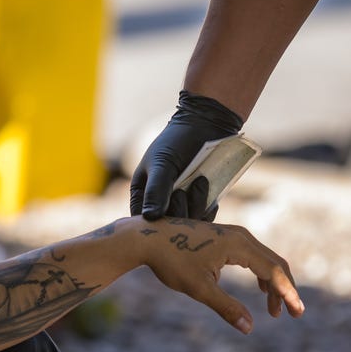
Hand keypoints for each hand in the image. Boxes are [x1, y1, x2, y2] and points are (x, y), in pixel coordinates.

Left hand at [128, 216, 302, 334]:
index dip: (288, 293)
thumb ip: (226, 307)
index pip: (273, 271)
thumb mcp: (198, 289)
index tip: (297, 313)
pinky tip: (258, 290)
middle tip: (292, 315)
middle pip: (274, 263)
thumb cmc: (170, 261)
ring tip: (273, 310)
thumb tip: (249, 327)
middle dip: (285, 289)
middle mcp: (240, 236)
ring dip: (272, 283)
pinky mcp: (223, 237)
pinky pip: (252, 255)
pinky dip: (260, 273)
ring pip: (264, 259)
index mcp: (238, 246)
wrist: (145, 238)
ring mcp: (232, 234)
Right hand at [130, 91, 242, 220]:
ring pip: (188, 223)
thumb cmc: (176, 141)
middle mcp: (161, 203)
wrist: (206, 125)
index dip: (153, 225)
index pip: (142, 221)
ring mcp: (183, 204)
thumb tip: (151, 218)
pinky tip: (206, 187)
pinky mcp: (201, 203)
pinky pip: (205, 218)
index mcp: (143, 194)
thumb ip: (156, 190)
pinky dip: (207, 208)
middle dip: (177, 212)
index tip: (164, 216)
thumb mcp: (162, 164)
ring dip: (195, 206)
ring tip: (198, 180)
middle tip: (181, 191)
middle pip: (168, 226)